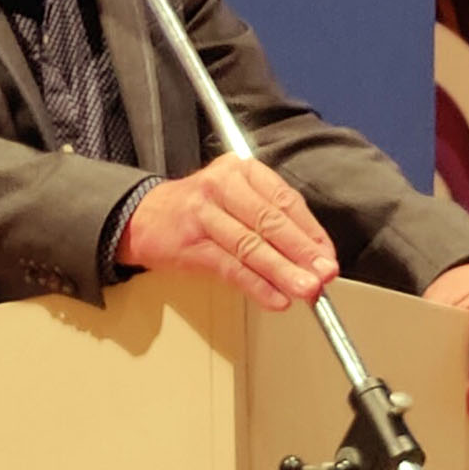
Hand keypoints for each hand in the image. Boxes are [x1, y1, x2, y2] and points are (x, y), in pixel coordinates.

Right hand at [115, 154, 338, 310]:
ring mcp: (203, 214)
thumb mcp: (236, 201)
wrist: (141, 218)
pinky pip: (230, 267)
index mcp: (241, 171)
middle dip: (301, 252)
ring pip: (251, 246)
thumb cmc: (197, 211)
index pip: (285, 201)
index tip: (327, 257)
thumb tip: (312, 258)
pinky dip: (256, 285)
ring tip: (305, 290)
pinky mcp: (189, 243)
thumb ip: (272, 223)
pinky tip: (275, 298)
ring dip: (282, 272)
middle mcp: (222, 186)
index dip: (310, 232)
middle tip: (323, 275)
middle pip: (269, 222)